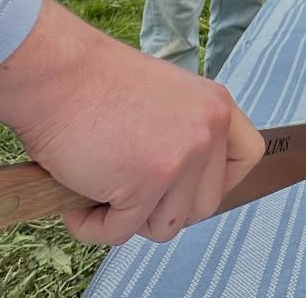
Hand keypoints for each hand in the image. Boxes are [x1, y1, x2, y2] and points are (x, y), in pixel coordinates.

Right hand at [0, 0, 265, 244]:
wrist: (56, 72)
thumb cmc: (94, 84)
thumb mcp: (166, 99)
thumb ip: (186, 133)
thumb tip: (187, 187)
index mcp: (216, 105)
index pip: (250, 157)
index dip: (220, 182)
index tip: (188, 188)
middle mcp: (208, 130)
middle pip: (205, 206)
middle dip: (164, 208)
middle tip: (126, 188)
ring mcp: (181, 158)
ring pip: (166, 226)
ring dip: (127, 218)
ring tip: (98, 189)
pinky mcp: (146, 183)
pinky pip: (120, 233)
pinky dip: (92, 226)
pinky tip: (76, 203)